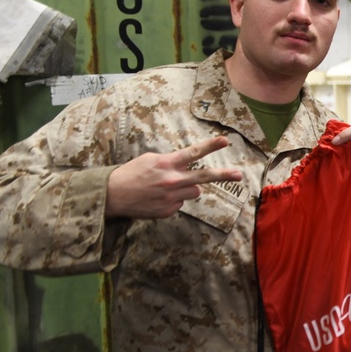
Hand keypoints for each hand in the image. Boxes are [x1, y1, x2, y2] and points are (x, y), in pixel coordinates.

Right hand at [105, 136, 241, 218]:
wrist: (112, 195)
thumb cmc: (131, 174)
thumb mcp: (150, 160)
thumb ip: (171, 162)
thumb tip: (186, 168)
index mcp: (167, 164)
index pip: (193, 153)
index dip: (210, 146)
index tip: (225, 141)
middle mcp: (172, 180)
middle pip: (203, 177)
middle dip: (223, 175)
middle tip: (238, 174)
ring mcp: (172, 197)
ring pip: (194, 191)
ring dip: (186, 188)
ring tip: (166, 187)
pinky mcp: (169, 210)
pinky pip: (181, 203)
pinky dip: (173, 200)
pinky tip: (158, 198)